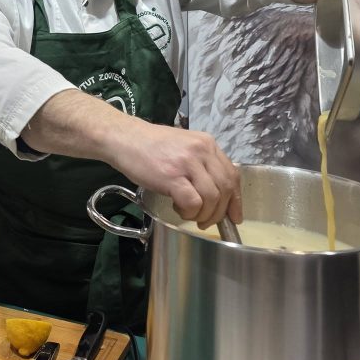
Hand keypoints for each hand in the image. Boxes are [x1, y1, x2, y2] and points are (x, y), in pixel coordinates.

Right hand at [110, 120, 241, 226]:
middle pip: (225, 189)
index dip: (236, 200)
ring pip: (212, 198)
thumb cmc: (150, 145)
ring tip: (188, 214)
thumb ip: (201, 164)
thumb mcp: (183, 147)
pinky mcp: (172, 176)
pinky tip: (177, 207)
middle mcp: (202, 151)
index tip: (234, 216)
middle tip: (206, 221)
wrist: (123, 138)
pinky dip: (188, 212)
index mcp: (207, 144)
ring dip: (203, 214)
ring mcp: (187, 163)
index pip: (232, 174)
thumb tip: (216, 193)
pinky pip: (193, 202)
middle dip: (219, 212)